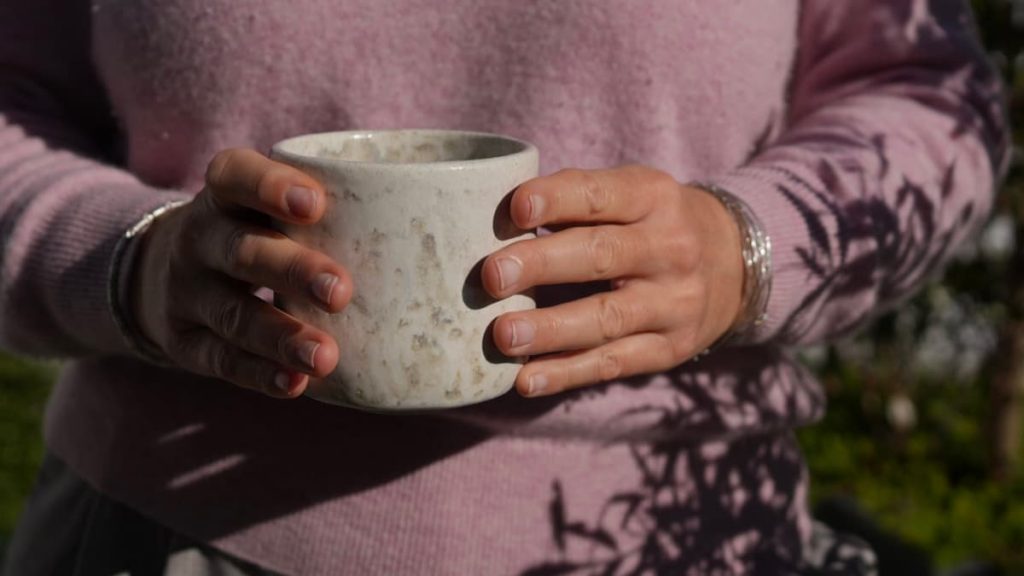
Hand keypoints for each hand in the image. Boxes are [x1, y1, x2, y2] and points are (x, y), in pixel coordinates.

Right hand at [131, 149, 351, 397]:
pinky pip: (221, 360)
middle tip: (342, 291)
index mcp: (224, 195)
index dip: (269, 185)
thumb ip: (334, 205)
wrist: (160, 277)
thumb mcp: (267, 206)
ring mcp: (185, 293)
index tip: (315, 204)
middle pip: (240, 249)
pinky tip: (296, 385)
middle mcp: (198, 238)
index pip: (234, 176)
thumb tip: (454, 215)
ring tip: (325, 357)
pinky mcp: (183, 342)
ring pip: (232, 313)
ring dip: (280, 335)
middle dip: (291, 268)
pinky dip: (259, 374)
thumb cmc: (256, 232)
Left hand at [483, 166, 743, 396]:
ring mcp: (674, 303)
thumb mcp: (632, 194)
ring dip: (550, 330)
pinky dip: (567, 374)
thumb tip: (496, 221)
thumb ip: (575, 201)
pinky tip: (527, 380)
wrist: (734, 264)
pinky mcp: (669, 349)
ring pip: (607, 318)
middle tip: (492, 276)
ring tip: (504, 336)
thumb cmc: (652, 223)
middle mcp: (670, 248)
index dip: (558, 199)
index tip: (515, 209)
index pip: (602, 195)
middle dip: (543, 265)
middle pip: (601, 255)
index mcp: (653, 197)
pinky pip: (613, 363)